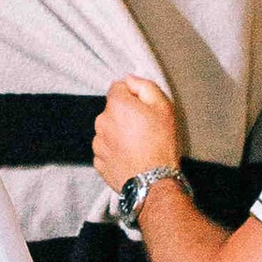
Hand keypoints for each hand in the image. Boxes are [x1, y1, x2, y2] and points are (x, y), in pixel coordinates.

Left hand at [93, 76, 179, 192]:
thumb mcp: (163, 108)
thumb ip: (145, 86)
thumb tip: (130, 79)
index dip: (133, 96)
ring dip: (119, 134)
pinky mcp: (99, 162)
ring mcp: (98, 143)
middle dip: (125, 116)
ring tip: (138, 146)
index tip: (144, 109)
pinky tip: (131, 157)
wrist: (153, 182)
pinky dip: (115, 152)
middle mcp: (101, 121)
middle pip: (112, 110)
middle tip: (144, 129)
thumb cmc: (160, 144)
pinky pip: (106, 150)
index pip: (118, 88)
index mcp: (116, 105)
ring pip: (108, 131)